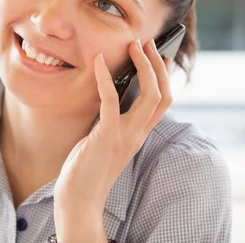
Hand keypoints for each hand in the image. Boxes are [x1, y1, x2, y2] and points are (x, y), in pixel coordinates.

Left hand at [54, 39, 172, 212]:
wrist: (79, 199)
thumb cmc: (87, 170)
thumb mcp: (106, 141)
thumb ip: (113, 122)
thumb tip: (109, 94)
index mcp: (139, 135)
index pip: (163, 102)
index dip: (165, 77)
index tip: (161, 56)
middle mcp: (138, 134)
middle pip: (162, 95)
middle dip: (158, 65)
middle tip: (147, 43)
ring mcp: (125, 135)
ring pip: (149, 95)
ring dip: (144, 66)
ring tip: (135, 46)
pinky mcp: (107, 135)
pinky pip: (111, 100)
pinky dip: (105, 78)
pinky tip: (98, 61)